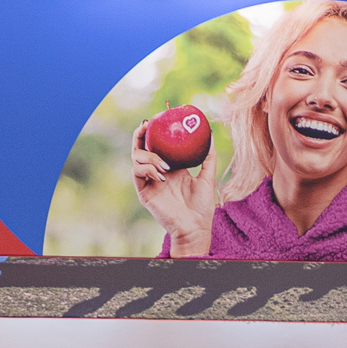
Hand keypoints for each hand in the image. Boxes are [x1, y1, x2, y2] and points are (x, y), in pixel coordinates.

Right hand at [131, 121, 217, 257]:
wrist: (195, 228)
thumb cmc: (202, 207)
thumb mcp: (207, 177)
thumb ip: (208, 157)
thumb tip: (209, 135)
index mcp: (170, 167)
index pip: (156, 145)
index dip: (153, 131)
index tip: (158, 118)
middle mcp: (156, 173)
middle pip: (141, 148)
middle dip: (140, 135)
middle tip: (147, 125)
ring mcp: (149, 182)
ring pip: (137, 159)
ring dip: (149, 156)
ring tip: (165, 164)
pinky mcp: (144, 193)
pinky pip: (137, 174)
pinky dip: (147, 169)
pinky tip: (161, 173)